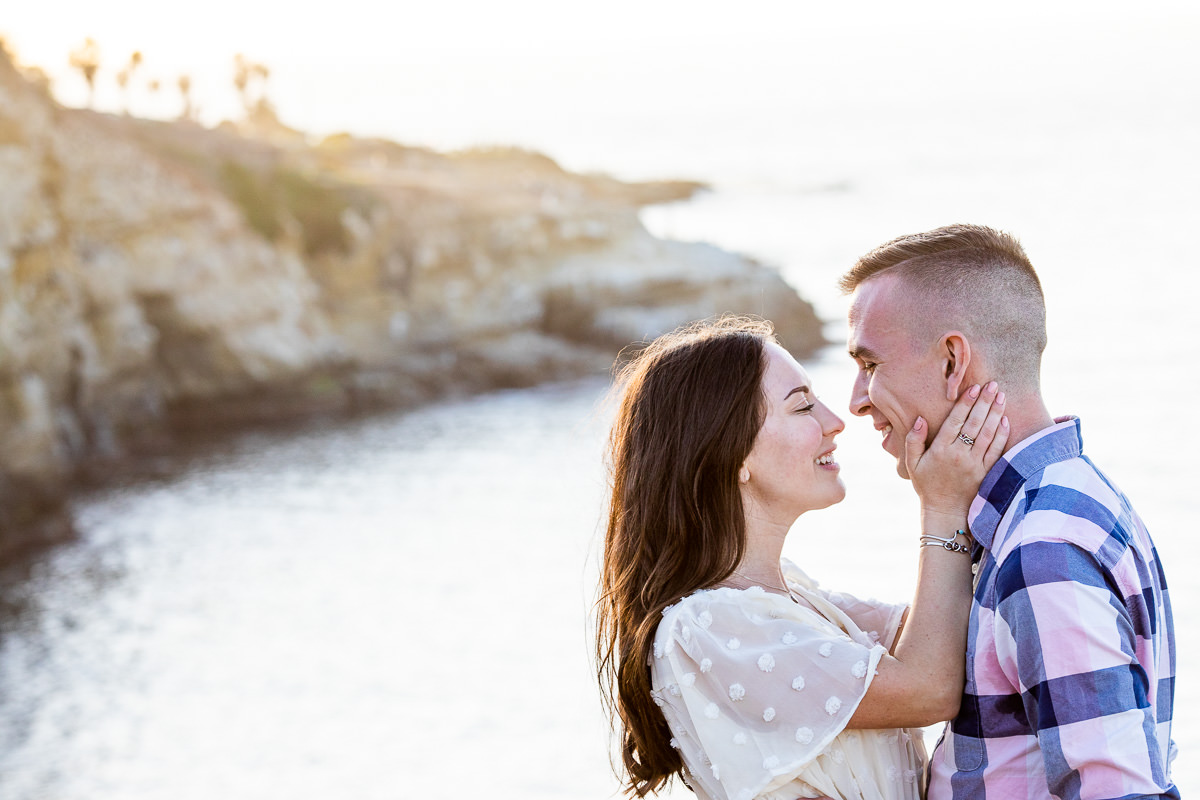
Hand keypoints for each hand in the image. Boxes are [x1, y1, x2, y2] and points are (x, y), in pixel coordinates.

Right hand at [905, 382, 1008, 515]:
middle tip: (992, 385)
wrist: (945, 512)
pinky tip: (1005, 419)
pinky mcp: (986, 472)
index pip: (955, 421)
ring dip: (995, 413)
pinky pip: (997, 450)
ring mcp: (975, 464)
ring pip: (988, 433)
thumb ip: (914, 440)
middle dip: (984, 402)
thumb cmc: (926, 485)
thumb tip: (920, 419)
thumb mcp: (912, 463)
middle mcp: (959, 455)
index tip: (973, 388)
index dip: (966, 403)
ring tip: (1000, 396)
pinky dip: (1002, 434)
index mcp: (941, 450)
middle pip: (974, 423)